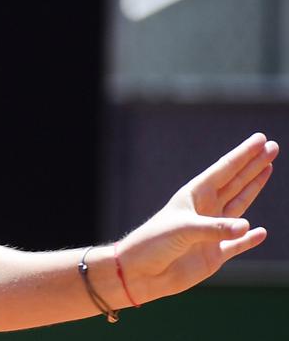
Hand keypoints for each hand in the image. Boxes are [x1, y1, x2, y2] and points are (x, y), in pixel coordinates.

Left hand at [115, 132, 277, 305]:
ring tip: (268, 169)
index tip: (261, 139)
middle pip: (235, 182)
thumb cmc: (153, 244)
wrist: (139, 273)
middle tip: (273, 147)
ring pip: (239, 205)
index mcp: (193, 196)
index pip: (224, 170)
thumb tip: (249, 227)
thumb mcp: (182, 230)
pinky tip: (260, 231)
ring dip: (254, 188)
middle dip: (253, 165)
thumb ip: (215, 228)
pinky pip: (237, 244)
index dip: (243, 155)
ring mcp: (211, 232)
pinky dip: (249, 239)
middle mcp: (204, 210)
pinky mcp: (214, 255)